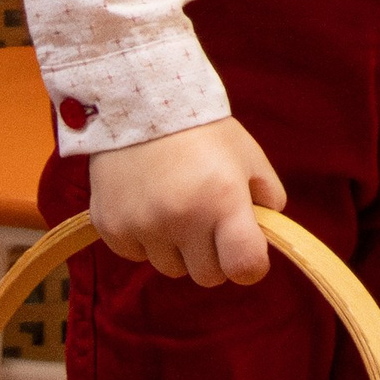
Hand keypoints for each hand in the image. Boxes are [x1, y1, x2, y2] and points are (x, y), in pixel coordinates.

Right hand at [87, 118, 283, 284]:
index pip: (246, 267)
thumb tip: (265, 235)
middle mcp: (182, 218)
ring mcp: (143, 226)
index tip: (245, 250)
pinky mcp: (111, 227)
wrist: (139, 102)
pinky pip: (136, 255)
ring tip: (173, 206)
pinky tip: (146, 203)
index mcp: (223, 201)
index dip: (250, 265)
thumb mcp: (249, 156)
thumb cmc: (203, 131)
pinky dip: (144, 239)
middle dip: (212, 256)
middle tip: (206, 221)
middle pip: (207, 276)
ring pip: (170, 268)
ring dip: (176, 248)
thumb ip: (268, 197)